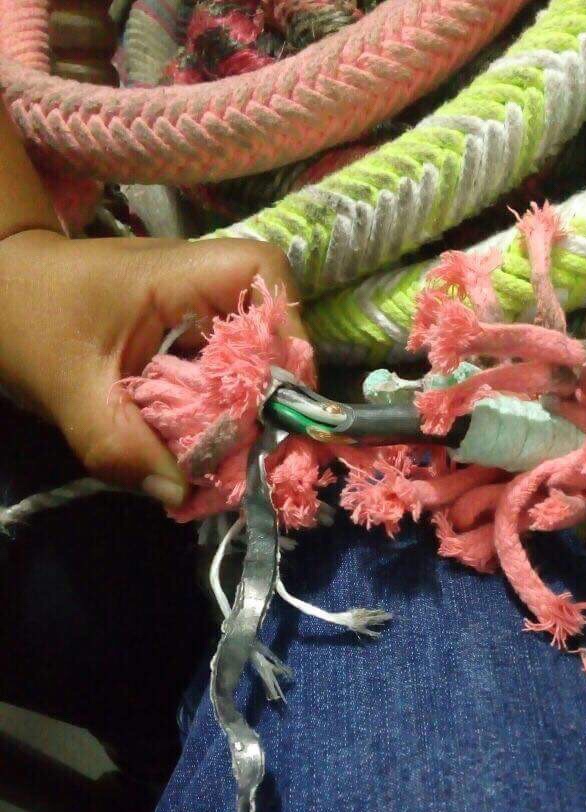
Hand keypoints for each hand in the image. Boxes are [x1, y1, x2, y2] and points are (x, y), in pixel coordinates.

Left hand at [0, 230, 304, 506]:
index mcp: (176, 273)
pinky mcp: (191, 342)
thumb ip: (120, 446)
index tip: (279, 394)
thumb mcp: (68, 391)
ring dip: (256, 410)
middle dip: (276, 391)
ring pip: (254, 357)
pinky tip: (217, 453)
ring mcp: (199, 315)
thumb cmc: (29, 323)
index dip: (285, 328)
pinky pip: (228, 376)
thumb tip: (181, 493)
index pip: (259, 273)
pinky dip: (228, 416)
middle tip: (270, 450)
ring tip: (249, 460)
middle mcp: (201, 287)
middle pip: (272, 327)